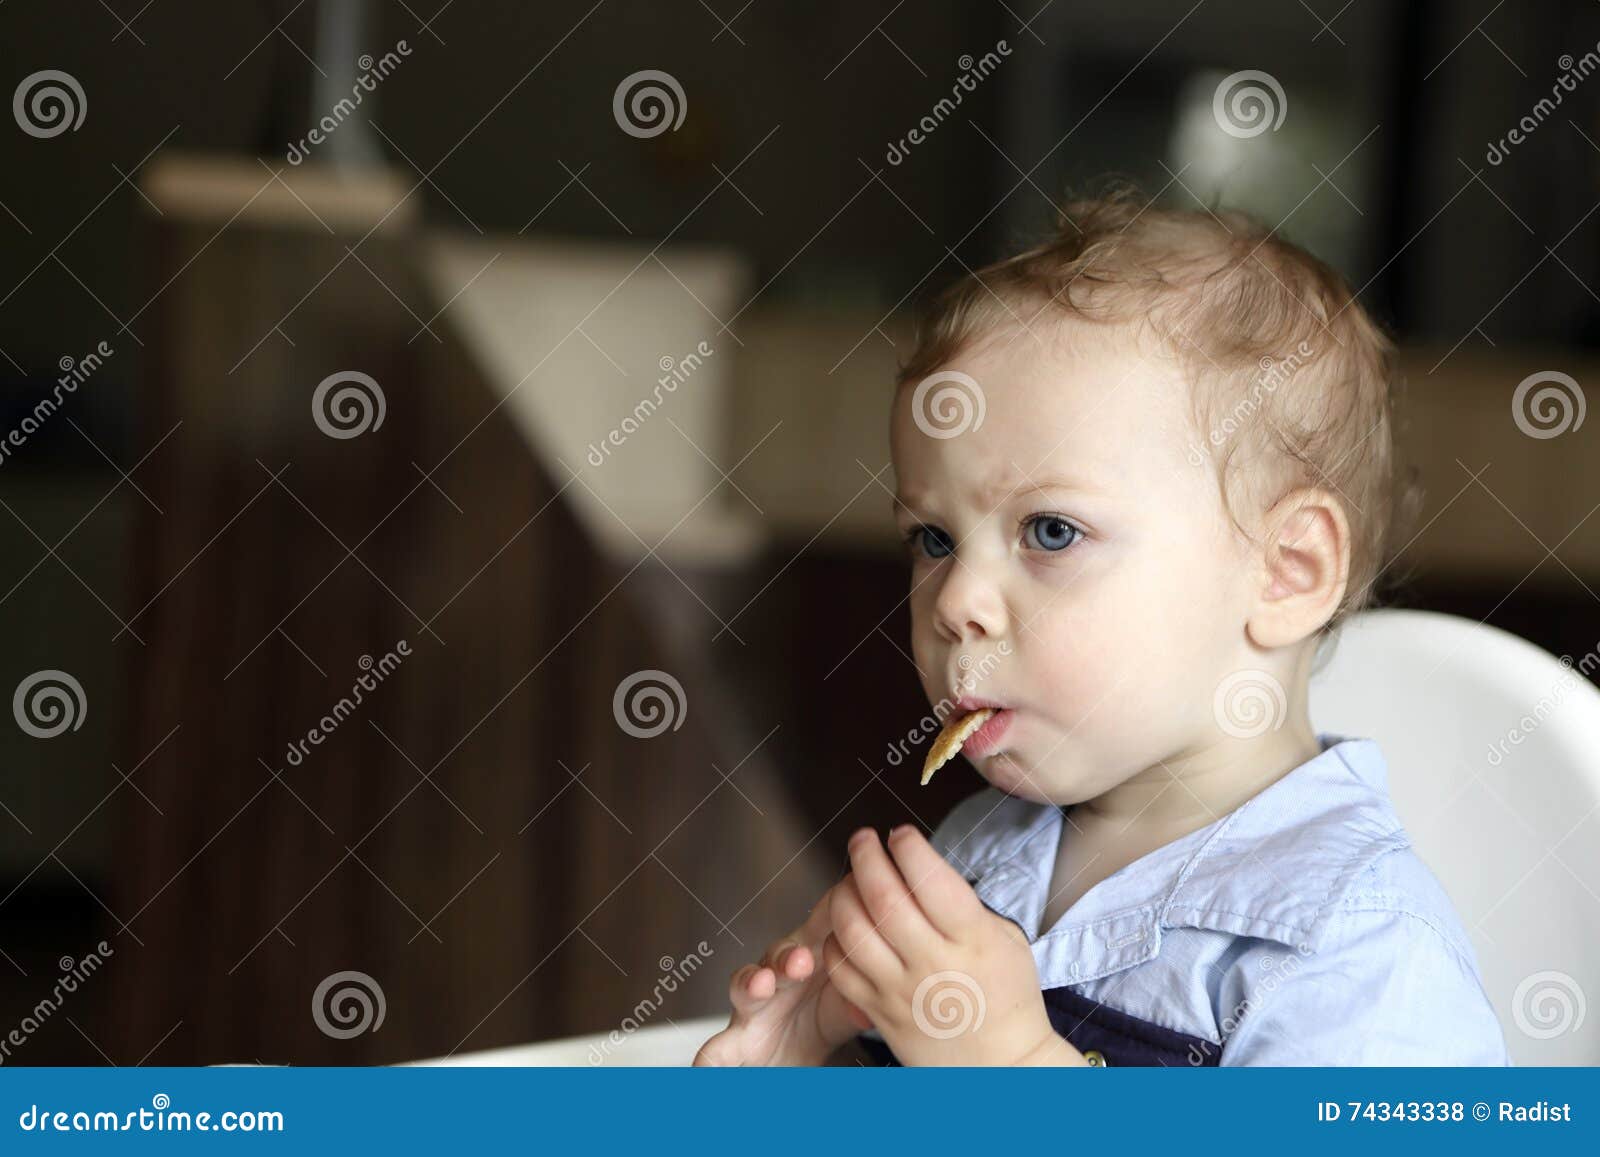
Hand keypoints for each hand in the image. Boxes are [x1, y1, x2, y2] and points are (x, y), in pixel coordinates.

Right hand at [693, 892, 867, 1065]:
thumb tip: (870, 1009)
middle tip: (801, 961)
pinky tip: (707, 1067)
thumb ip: (858, 1003)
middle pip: (778, 955)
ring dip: (751, 983)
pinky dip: (711, 1059)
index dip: (827, 917)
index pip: (817, 930)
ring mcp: (751, 1008)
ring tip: (760, 985)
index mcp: (807, 958)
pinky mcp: (733, 1044)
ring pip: (744, 986)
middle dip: (787, 956)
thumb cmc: (818, 1020)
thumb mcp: (845, 1010)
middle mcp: (775, 976)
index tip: (841, 904)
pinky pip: (716, 1050)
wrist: (787, 1065)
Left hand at [822, 825, 1087, 1065]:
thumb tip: (922, 865)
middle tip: (862, 839)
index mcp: (972, 940)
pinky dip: (834, 940)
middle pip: (884, 898)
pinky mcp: (880, 1013)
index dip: (909, 848)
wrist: (1002, 1066)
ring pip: (853, 930)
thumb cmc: (1007, 994)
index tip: (900, 834)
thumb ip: (965, 904)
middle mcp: (933, 963)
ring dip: (843, 893)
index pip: (931, 881)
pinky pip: (841, 969)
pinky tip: (846, 927)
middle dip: (866, 856)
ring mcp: (901, 991)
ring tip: (850, 880)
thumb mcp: (1006, 939)